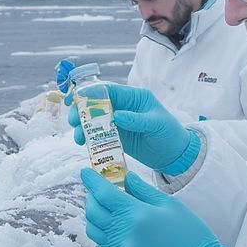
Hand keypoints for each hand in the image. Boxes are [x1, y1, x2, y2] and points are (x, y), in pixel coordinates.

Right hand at [67, 83, 199, 174]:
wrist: (175, 155)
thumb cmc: (170, 134)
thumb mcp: (157, 124)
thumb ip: (137, 120)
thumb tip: (117, 115)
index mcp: (134, 97)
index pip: (109, 90)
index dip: (91, 92)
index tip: (77, 98)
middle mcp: (123, 107)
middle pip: (96, 104)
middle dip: (81, 111)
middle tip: (72, 120)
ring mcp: (118, 122)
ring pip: (94, 120)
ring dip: (82, 126)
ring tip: (78, 137)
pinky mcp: (115, 136)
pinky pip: (98, 134)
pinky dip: (88, 138)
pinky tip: (83, 143)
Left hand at [81, 169, 232, 246]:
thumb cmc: (188, 233)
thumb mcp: (169, 204)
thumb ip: (142, 189)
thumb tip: (124, 177)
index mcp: (136, 214)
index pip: (103, 193)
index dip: (91, 180)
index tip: (85, 172)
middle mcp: (123, 234)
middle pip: (93, 211)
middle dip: (92, 197)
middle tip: (97, 190)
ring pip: (93, 230)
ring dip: (94, 217)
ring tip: (104, 209)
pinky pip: (103, 246)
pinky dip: (104, 234)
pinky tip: (116, 229)